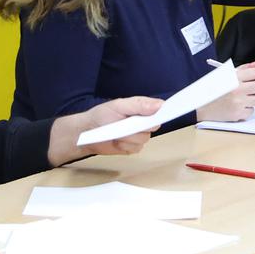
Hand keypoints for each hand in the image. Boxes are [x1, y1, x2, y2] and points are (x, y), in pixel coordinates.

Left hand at [46, 95, 161, 166]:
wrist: (87, 134)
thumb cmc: (101, 115)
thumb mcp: (118, 106)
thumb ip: (139, 105)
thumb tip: (160, 104)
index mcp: (142, 108)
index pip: (160, 109)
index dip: (166, 111)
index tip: (167, 112)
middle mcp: (144, 122)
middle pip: (153, 127)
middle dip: (139, 126)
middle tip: (125, 123)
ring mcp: (139, 135)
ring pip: (144, 139)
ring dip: (129, 138)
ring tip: (116, 133)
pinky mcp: (133, 147)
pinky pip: (136, 149)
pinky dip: (125, 146)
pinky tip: (116, 142)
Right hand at [196, 61, 254, 122]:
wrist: (199, 106)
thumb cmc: (211, 90)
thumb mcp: (224, 75)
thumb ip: (242, 69)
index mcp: (234, 77)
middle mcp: (237, 89)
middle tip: (249, 89)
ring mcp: (238, 102)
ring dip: (253, 99)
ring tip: (242, 98)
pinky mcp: (238, 114)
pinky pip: (251, 111)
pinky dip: (246, 109)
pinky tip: (237, 106)